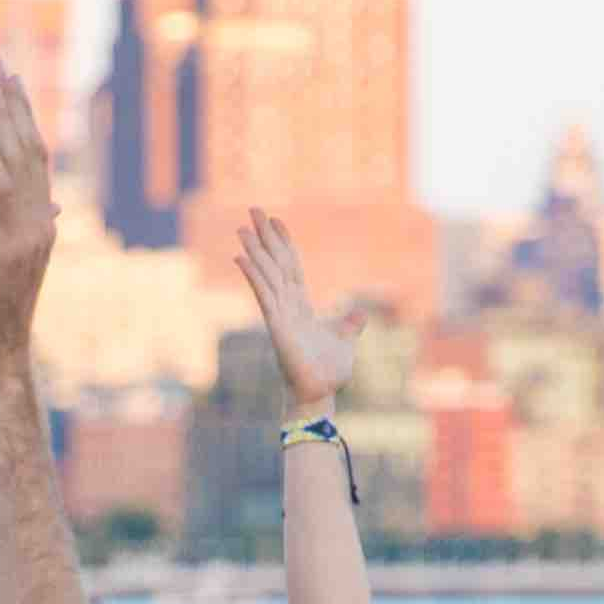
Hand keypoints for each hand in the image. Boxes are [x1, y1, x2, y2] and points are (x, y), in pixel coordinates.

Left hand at [0, 58, 54, 369]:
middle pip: (30, 148)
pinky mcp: (9, 247)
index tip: (9, 80)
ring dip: (3, 116)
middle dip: (12, 103)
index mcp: (39, 221)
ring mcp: (29, 233)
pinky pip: (1, 192)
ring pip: (19, 162)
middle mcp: (41, 220)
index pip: (35, 157)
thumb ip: (18, 231)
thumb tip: (43, 210)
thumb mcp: (4, 264)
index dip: (23, 117)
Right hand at [233, 215, 352, 411]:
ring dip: (254, 251)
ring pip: (266, 275)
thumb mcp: (345, 340)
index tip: (275, 220)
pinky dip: (253, 276)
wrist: (320, 394)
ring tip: (242, 227)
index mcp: (301, 306)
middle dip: (264, 237)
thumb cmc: (329, 372)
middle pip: (274, 263)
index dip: (283, 243)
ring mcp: (279, 314)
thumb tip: (361, 313)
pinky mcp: (276, 326)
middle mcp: (286, 306)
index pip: (291, 267)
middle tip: (252, 209)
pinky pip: (263, 295)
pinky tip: (241, 257)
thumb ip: (350, 325)